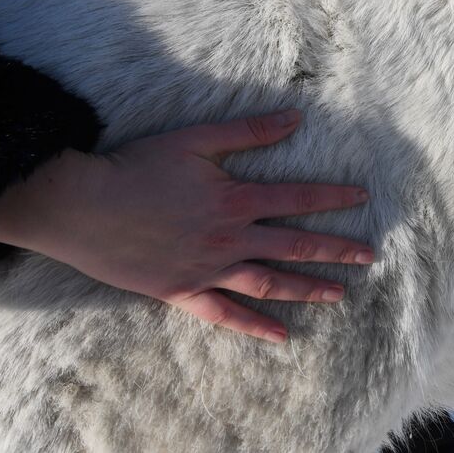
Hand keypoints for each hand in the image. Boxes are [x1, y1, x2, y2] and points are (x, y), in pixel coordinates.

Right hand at [0, 110, 372, 342]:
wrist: (84, 206)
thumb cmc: (138, 166)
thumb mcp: (196, 140)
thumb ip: (248, 132)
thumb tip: (295, 118)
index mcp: (236, 198)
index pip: (298, 197)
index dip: (333, 197)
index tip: (363, 198)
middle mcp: (230, 238)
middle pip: (295, 244)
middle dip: (336, 249)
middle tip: (368, 255)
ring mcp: (208, 269)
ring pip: (270, 283)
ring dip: (307, 288)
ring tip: (338, 295)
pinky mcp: (183, 292)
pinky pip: (226, 314)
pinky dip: (255, 326)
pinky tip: (282, 335)